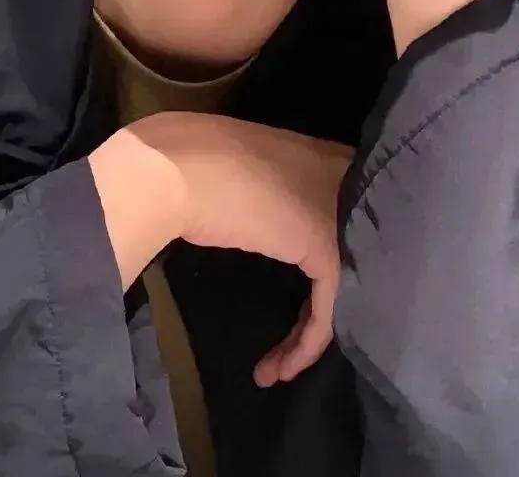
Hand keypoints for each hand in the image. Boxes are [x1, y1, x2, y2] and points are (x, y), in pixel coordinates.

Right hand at [89, 112, 353, 386]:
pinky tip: (281, 367)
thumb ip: (255, 179)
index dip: (318, 254)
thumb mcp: (229, 163)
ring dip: (306, 333)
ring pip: (338, 284)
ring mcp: (334, 211)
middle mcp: (336, 176)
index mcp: (313, 151)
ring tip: (277, 367)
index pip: (336, 211)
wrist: (171, 168)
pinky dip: (306, 343)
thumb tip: (241, 199)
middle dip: (320, 301)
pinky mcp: (325, 245)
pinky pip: (328, 307)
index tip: (292, 292)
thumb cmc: (184, 159)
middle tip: (292, 338)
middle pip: (347, 252)